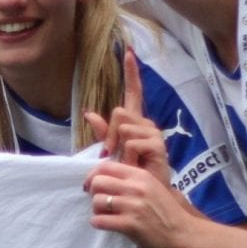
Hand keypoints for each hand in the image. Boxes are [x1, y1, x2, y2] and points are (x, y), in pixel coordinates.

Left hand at [82, 50, 170, 183]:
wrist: (143, 195)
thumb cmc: (128, 175)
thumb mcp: (111, 153)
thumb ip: (102, 133)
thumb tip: (88, 113)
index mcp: (133, 123)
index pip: (134, 93)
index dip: (132, 73)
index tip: (129, 52)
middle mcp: (145, 124)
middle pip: (119, 112)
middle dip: (109, 134)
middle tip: (110, 154)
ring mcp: (153, 134)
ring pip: (124, 127)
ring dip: (118, 147)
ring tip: (126, 162)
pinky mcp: (158, 146)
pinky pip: (133, 141)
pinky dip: (128, 155)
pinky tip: (135, 164)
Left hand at [85, 155, 198, 247]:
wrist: (183, 232)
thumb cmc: (166, 211)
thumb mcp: (152, 186)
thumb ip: (132, 180)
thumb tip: (103, 178)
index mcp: (141, 175)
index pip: (106, 166)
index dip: (94, 175)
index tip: (94, 186)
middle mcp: (136, 188)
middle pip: (97, 182)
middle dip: (94, 193)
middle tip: (101, 202)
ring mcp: (132, 206)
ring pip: (97, 201)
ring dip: (97, 210)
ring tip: (105, 215)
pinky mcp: (129, 225)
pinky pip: (99, 221)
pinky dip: (98, 223)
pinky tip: (107, 224)